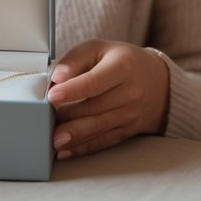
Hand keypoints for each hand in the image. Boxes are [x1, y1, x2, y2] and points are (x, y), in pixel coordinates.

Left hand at [46, 39, 168, 159]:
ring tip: (53, 140)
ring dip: (74, 136)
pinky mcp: (129, 130)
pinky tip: (66, 151)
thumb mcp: (99, 49)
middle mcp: (131, 92)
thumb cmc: (120, 60)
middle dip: (68, 116)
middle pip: (95, 107)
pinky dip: (84, 148)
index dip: (72, 90)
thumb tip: (57, 77)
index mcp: (123, 66)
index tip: (52, 96)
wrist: (157, 81)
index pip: (95, 81)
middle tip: (44, 120)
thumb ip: (75, 59)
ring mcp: (131, 114)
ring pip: (99, 127)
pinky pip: (105, 141)